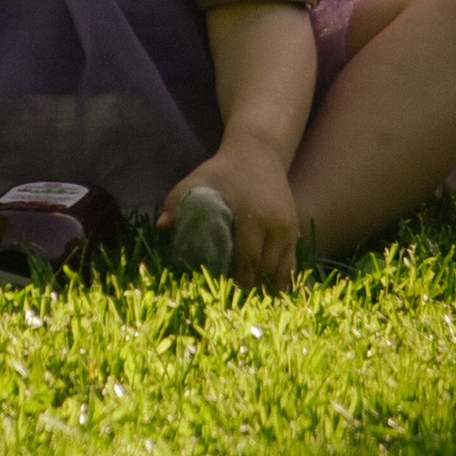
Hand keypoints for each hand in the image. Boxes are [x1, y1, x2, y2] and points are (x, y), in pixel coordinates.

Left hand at [159, 135, 299, 290]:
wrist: (259, 153)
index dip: (235, 281)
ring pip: (280, 271)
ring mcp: (288, 229)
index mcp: (251, 216)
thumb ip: (178, 201)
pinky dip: (280, 280)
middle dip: (248, 287)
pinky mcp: (294, 231)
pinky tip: (267, 291)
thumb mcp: (199, 180)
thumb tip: (161, 226)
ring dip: (264, 286)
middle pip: (263, 270)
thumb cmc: (224, 171)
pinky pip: (291, 265)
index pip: (246, 260)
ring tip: (247, 299)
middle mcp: (275, 225)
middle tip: (230, 301)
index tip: (220, 293)